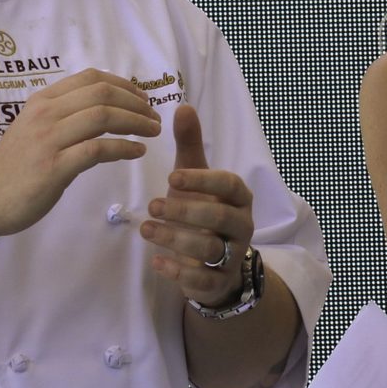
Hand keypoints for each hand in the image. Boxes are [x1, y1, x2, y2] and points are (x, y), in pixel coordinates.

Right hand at [0, 69, 159, 235]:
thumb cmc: (13, 168)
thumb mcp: (34, 130)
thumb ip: (63, 117)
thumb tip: (104, 109)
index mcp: (42, 101)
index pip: (90, 78)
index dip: (123, 85)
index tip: (142, 98)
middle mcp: (45, 114)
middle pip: (102, 93)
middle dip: (136, 102)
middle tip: (154, 116)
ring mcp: (48, 139)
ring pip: (103, 116)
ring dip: (136, 122)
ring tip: (153, 131)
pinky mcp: (53, 167)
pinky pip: (98, 149)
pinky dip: (124, 147)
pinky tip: (138, 151)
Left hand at [141, 105, 255, 308]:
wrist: (217, 264)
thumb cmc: (203, 211)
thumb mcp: (196, 178)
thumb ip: (190, 145)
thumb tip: (182, 105)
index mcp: (239, 197)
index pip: (229, 184)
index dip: (203, 180)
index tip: (172, 176)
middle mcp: (241, 225)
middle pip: (220, 218)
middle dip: (185, 211)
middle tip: (153, 204)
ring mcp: (231, 255)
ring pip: (209, 250)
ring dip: (175, 239)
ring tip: (145, 229)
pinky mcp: (217, 282)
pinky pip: (202, 280)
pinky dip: (178, 272)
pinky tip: (156, 261)